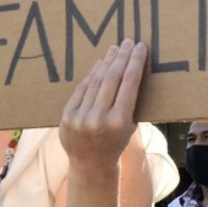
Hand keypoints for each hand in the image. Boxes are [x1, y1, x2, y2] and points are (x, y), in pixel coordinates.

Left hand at [59, 40, 147, 173]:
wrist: (91, 165)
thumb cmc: (116, 143)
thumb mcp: (130, 126)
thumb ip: (130, 101)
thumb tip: (131, 68)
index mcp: (120, 121)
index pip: (129, 83)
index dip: (135, 62)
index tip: (140, 47)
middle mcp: (99, 118)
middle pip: (112, 78)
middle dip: (122, 57)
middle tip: (128, 41)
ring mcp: (81, 117)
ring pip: (96, 81)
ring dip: (106, 62)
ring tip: (114, 49)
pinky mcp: (67, 116)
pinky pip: (81, 89)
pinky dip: (91, 75)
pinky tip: (99, 64)